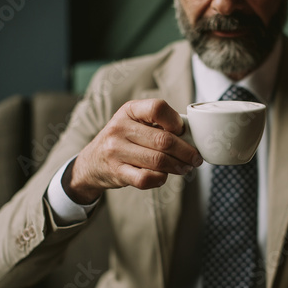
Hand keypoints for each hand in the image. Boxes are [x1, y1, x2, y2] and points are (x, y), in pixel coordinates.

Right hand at [62, 99, 201, 203]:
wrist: (92, 162)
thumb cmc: (123, 140)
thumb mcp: (134, 123)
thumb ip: (159, 125)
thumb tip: (191, 137)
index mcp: (129, 110)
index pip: (158, 108)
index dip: (176, 121)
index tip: (183, 132)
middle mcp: (120, 128)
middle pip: (163, 140)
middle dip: (186, 152)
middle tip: (195, 158)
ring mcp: (116, 150)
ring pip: (158, 161)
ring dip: (178, 166)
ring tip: (185, 168)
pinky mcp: (117, 172)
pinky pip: (146, 178)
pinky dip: (160, 179)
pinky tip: (164, 176)